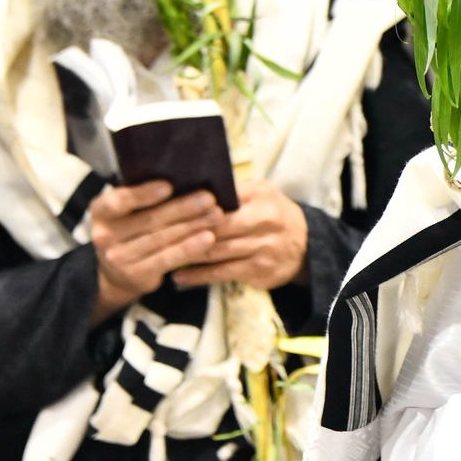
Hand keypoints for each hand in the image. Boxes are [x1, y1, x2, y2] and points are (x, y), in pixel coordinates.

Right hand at [89, 180, 221, 322]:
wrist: (116, 274)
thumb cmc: (131, 229)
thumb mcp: (127, 211)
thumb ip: (144, 196)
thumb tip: (185, 176)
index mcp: (101, 211)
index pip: (118, 201)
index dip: (143, 194)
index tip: (169, 186)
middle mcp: (104, 235)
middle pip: (149, 219)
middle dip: (183, 208)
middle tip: (209, 198)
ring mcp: (119, 258)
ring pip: (162, 238)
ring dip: (193, 225)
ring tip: (216, 215)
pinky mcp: (136, 275)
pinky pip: (168, 259)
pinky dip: (190, 247)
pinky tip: (209, 238)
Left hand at [171, 180, 308, 291]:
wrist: (307, 246)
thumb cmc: (274, 214)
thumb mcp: (261, 193)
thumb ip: (232, 189)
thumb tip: (192, 183)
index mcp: (261, 198)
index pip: (220, 200)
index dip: (192, 206)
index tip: (164, 209)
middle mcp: (264, 222)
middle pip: (215, 227)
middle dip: (184, 231)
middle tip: (152, 234)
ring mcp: (262, 248)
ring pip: (215, 251)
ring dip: (185, 254)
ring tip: (158, 254)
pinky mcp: (258, 271)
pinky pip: (222, 273)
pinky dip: (198, 276)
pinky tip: (178, 276)